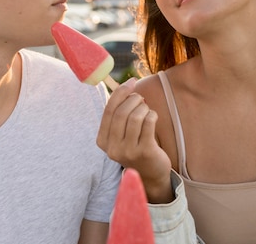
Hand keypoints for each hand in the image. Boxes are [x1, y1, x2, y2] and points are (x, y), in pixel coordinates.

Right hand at [97, 78, 173, 202]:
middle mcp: (112, 148)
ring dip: (144, 108)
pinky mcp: (145, 151)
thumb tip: (127, 84)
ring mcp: (128, 151)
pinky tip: (153, 117)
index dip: (120, 92)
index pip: (109, 110)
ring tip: (147, 110)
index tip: (131, 82)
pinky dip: (152, 115)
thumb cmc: (135, 146)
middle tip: (141, 99)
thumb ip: (119, 112)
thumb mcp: (121, 133)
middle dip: (134, 100)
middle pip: (122, 112)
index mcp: (102, 141)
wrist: (150, 174)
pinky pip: (148, 123)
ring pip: (135, 117)